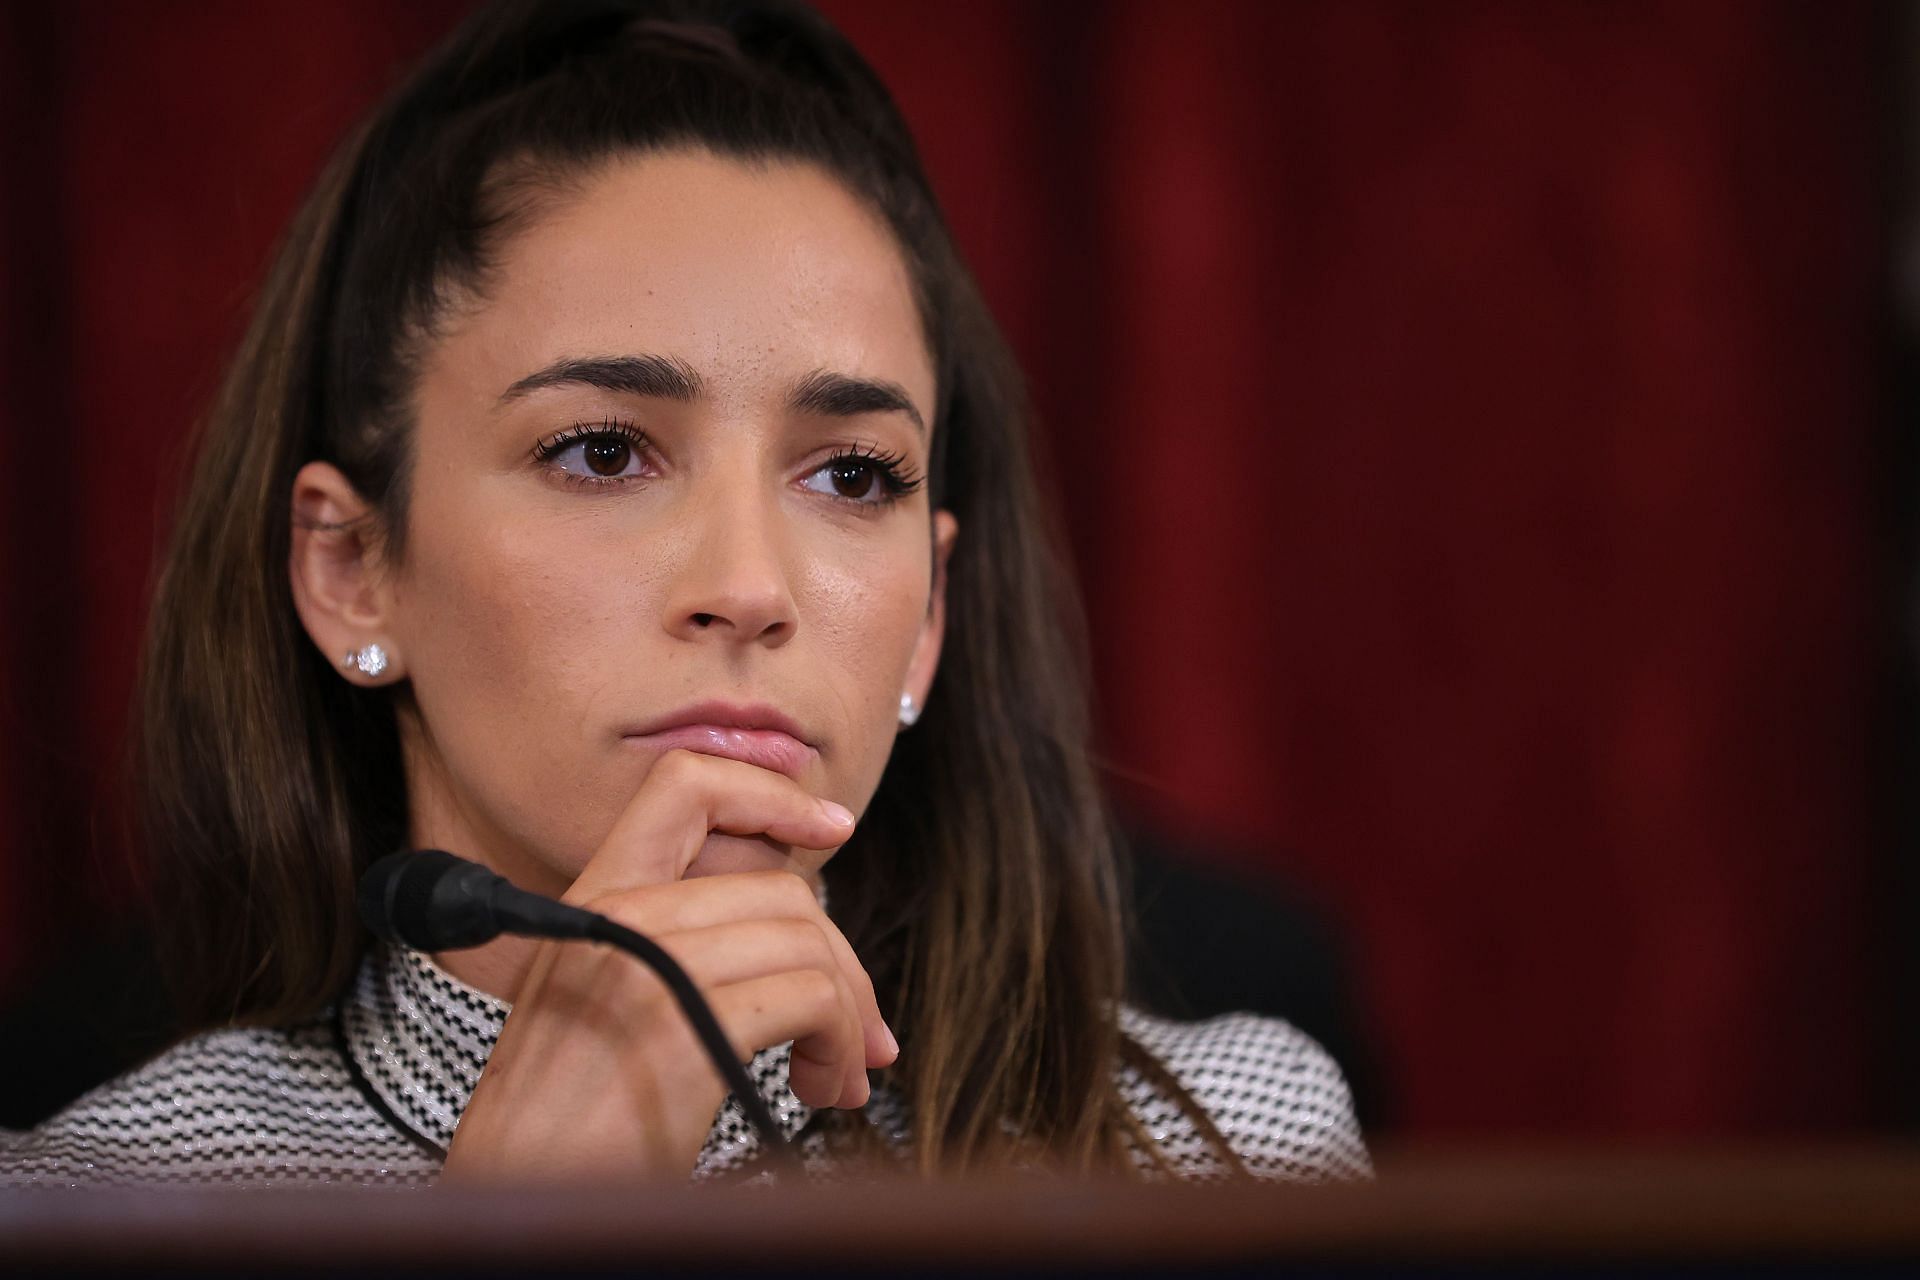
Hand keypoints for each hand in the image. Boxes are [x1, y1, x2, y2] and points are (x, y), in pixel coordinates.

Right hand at [441, 749, 895, 1181]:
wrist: (515, 1195)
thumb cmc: (565, 1119)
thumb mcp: (600, 995)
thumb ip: (671, 941)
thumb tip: (793, 928)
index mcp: (594, 897)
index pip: (685, 784)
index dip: (770, 791)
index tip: (830, 824)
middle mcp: (617, 914)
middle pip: (780, 888)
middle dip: (842, 960)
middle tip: (862, 1029)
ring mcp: (647, 964)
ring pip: (807, 942)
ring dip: (848, 1016)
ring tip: (834, 1073)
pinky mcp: (681, 1027)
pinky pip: (811, 998)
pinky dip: (839, 1044)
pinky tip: (820, 1085)